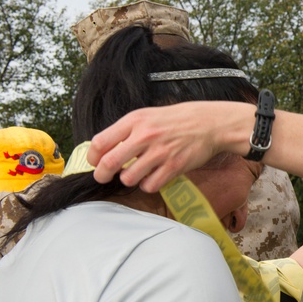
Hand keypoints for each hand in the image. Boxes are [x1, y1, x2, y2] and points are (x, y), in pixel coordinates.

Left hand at [88, 101, 252, 192]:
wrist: (209, 123)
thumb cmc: (177, 120)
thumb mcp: (148, 116)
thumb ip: (126, 131)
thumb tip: (104, 150)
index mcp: (135, 120)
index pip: (100, 142)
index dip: (92, 157)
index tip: (95, 162)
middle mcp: (145, 136)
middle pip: (110, 163)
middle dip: (102, 174)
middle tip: (104, 177)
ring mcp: (160, 152)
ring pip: (128, 178)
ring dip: (129, 179)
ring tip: (137, 173)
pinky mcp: (174, 166)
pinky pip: (150, 185)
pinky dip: (148, 184)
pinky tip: (153, 176)